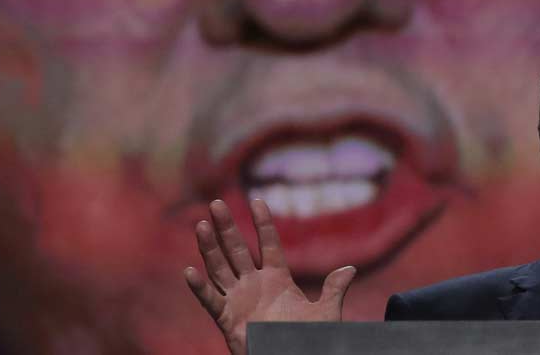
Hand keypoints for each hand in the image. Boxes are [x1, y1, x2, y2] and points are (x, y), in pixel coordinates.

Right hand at [184, 197, 356, 354]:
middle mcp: (255, 285)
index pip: (269, 244)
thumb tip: (350, 269)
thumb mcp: (325, 314)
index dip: (262, 223)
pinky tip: (189, 271)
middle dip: (227, 227)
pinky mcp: (228, 319)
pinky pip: (211, 301)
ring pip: (220, 268)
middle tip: (217, 203)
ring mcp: (239, 300)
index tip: (257, 200)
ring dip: (209, 248)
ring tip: (201, 225)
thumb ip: (333, 290)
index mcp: (278, 279)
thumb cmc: (309, 341)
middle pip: (237, 249)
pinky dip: (200, 288)